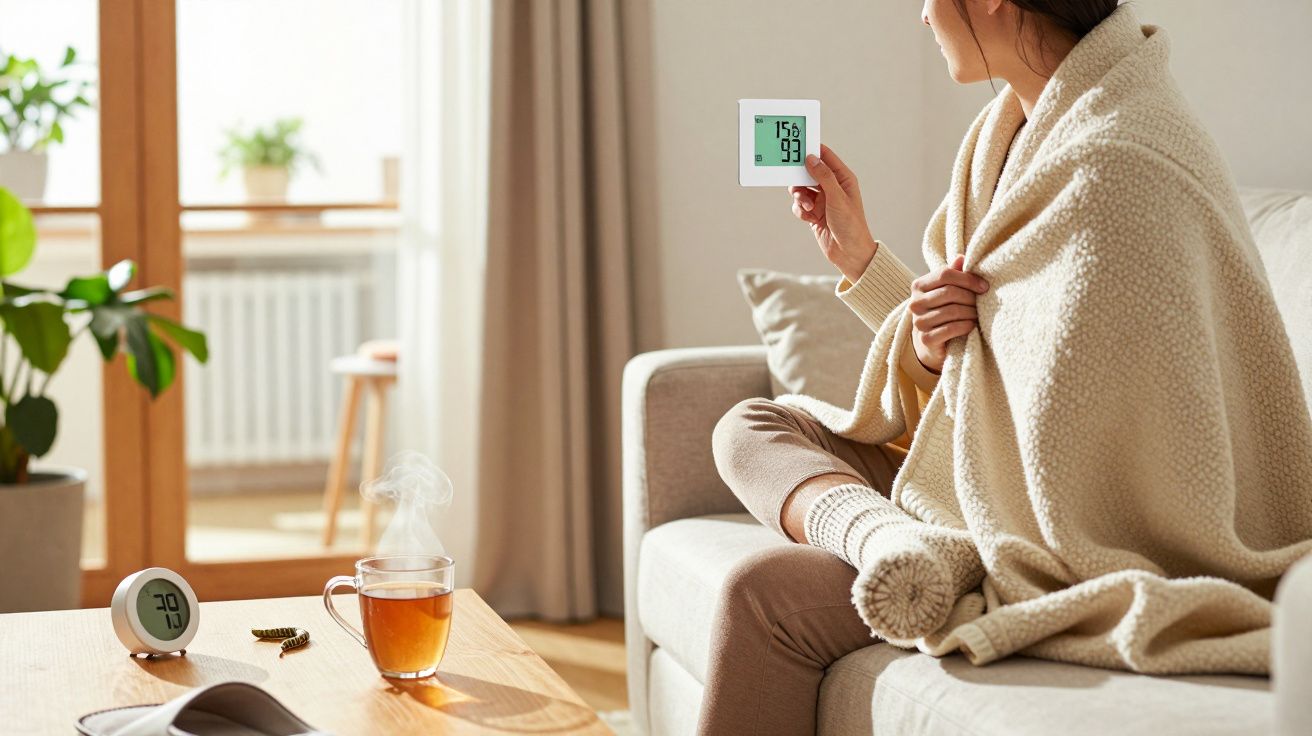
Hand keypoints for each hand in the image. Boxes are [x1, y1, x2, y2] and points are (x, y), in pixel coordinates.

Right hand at [789, 144, 876, 282]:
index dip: (812, 150)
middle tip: (796, 183)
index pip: (825, 157)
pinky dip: (800, 210)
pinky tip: (808, 217)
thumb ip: (823, 177)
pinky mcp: (814, 213)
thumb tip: (811, 158)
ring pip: (802, 189)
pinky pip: (800, 205)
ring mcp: (822, 200)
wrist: (849, 253)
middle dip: (801, 178)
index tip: (797, 148)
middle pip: (809, 172)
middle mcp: (832, 187)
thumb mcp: (837, 197)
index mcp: (843, 178)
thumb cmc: (851, 225)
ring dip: (800, 196)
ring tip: (806, 206)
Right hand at [910, 254, 989, 372]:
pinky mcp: (926, 339)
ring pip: (952, 310)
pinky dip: (966, 326)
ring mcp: (919, 322)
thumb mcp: (947, 290)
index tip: (984, 286)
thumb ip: (953, 274)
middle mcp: (915, 303)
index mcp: (919, 286)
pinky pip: (951, 328)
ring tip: (977, 314)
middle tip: (982, 302)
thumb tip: (962, 257)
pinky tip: (971, 325)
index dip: (968, 279)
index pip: (945, 274)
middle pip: (950, 292)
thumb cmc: (942, 311)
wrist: (931, 342)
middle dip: (971, 297)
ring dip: (971, 313)